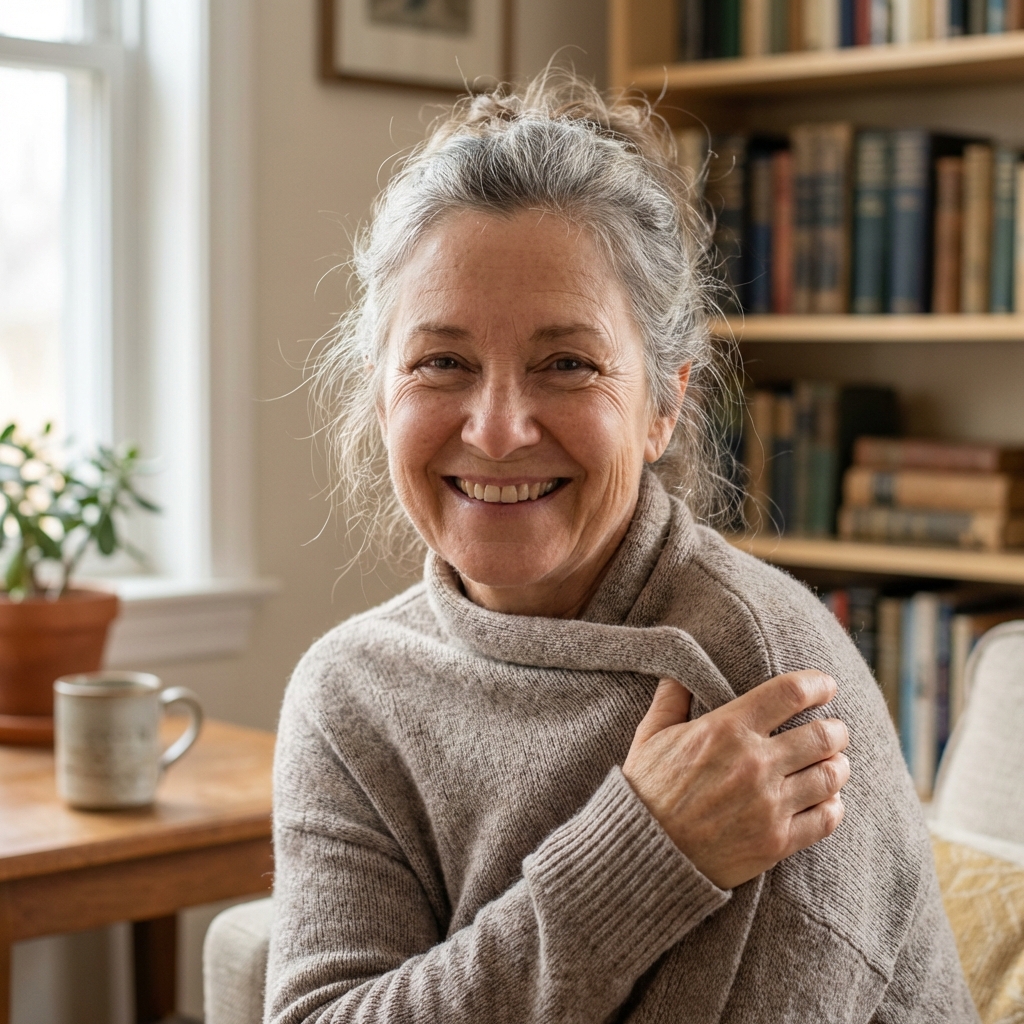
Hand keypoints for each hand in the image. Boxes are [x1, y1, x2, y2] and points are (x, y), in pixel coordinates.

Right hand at [622, 671, 848, 890]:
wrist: (646, 854)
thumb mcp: (651, 736)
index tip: (825, 686)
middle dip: (835, 728)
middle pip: (822, 735)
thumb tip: (681, 670)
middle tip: (834, 729)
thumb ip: (671, 698)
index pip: (789, 693)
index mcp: (725, 729)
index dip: (816, 684)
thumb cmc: (646, 790)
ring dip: (838, 765)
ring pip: (831, 776)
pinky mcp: (776, 842)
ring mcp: (768, 805)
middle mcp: (753, 764)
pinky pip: (826, 818)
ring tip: (834, 763)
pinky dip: (834, 805)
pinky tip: (827, 800)